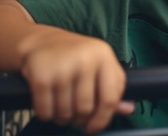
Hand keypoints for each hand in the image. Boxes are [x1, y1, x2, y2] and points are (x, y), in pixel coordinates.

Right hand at [18, 29, 133, 132]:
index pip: (110, 98)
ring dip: (62, 117)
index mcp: (103, 55)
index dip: (103, 119)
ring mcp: (63, 67)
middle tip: (73, 115)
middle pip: (86, 109)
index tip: (94, 126)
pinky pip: (46, 111)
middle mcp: (85, 59)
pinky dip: (46, 114)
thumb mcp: (97, 64)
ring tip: (60, 105)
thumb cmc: (72, 55)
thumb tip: (128, 109)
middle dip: (78, 119)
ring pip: (66, 113)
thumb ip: (113, 87)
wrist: (39, 40)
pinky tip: (47, 103)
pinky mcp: (42, 76)